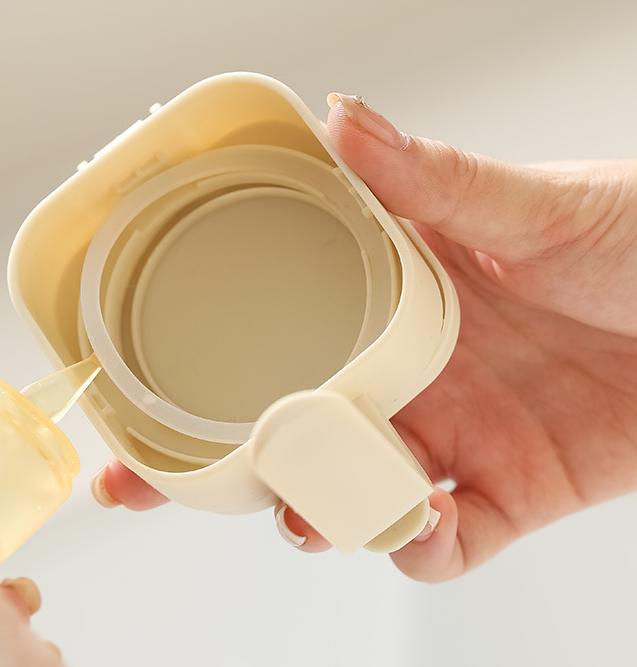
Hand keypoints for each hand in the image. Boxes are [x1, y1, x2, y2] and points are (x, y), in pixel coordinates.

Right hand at [91, 94, 636, 582]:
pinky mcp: (503, 494)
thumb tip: (342, 118)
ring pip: (345, 493)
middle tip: (148, 486)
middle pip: (284, 427)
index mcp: (391, 300)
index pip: (273, 328)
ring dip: (311, 513)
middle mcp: (404, 373)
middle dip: (214, 463)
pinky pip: (439, 544)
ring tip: (303, 510)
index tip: (135, 380)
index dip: (201, 358)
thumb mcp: (531, 203)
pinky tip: (418, 525)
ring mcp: (448, 437)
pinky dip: (418, 549)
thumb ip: (433, 175)